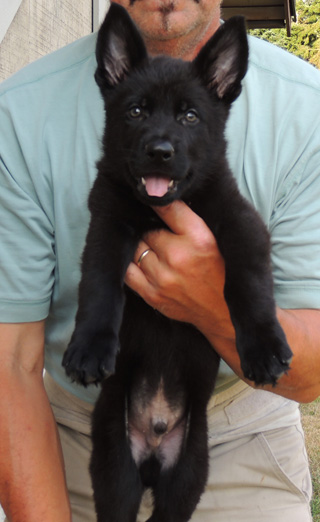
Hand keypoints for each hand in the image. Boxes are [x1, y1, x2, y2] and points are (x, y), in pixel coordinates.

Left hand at [125, 200, 234, 341]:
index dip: (159, 202)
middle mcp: (179, 257)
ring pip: (136, 249)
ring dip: (142, 247)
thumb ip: (191, 220)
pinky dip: (131, 264)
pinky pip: (128, 272)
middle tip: (159, 234)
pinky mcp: (152, 295)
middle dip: (152, 230)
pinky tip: (140, 262)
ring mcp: (163, 278)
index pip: (168, 208)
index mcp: (199, 238)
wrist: (223, 312)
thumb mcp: (215, 239)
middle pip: (148, 230)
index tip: (154, 200)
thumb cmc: (221, 272)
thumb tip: (164, 199)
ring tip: (152, 249)